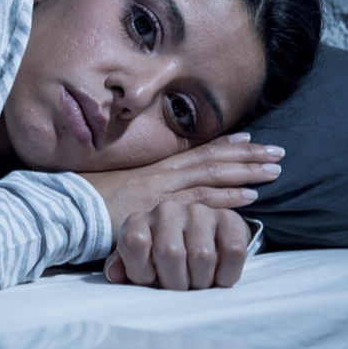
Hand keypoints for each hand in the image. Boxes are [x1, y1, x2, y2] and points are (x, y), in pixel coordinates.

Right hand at [79, 132, 282, 246]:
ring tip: (274, 170)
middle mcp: (163, 174)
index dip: (226, 145)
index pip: (196, 151)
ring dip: (246, 172)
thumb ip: (148, 192)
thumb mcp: (123, 191)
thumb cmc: (92, 203)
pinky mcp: (161, 209)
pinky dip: (226, 199)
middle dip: (247, 155)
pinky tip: (249, 197)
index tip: (250, 139)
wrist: (70, 209)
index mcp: (155, 168)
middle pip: (212, 159)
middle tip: (277, 151)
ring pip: (212, 175)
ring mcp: (163, 191)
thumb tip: (163, 197)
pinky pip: (200, 202)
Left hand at [103, 201, 251, 289]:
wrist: (203, 242)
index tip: (151, 279)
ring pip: (203, 256)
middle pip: (170, 253)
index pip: (135, 243)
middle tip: (180, 286)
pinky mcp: (229, 219)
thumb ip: (124, 268)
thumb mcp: (137, 265)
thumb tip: (115, 274)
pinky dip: (227, 275)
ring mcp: (199, 212)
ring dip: (202, 281)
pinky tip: (218, 275)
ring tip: (198, 280)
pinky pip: (234, 253)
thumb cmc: (162, 260)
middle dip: (176, 282)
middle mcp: (166, 210)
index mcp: (138, 221)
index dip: (143, 272)